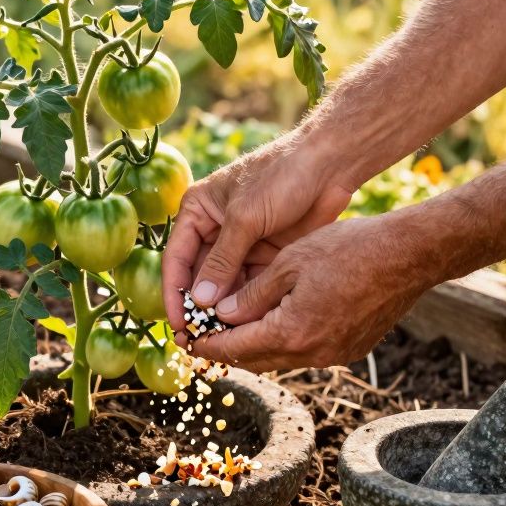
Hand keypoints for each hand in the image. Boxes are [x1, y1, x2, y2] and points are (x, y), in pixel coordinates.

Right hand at [162, 134, 353, 336]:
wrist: (330, 165)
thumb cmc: (282, 176)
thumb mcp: (246, 218)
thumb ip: (223, 261)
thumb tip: (200, 301)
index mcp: (198, 212)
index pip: (177, 259)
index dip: (174, 293)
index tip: (177, 323)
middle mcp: (215, 230)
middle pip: (198, 277)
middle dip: (198, 308)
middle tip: (195, 340)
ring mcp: (241, 245)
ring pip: (224, 287)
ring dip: (222, 311)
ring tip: (221, 340)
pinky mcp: (265, 256)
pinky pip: (249, 287)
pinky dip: (246, 306)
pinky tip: (245, 327)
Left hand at [184, 213, 440, 371]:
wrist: (410, 256)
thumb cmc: (350, 249)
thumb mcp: (290, 263)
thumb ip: (251, 295)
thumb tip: (221, 313)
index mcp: (291, 332)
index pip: (234, 348)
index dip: (207, 344)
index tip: (187, 340)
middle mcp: (311, 354)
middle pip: (255, 360)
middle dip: (228, 349)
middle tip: (205, 336)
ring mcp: (334, 355)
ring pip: (281, 358)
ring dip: (257, 346)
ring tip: (236, 328)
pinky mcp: (351, 350)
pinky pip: (307, 353)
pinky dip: (285, 341)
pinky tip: (278, 322)